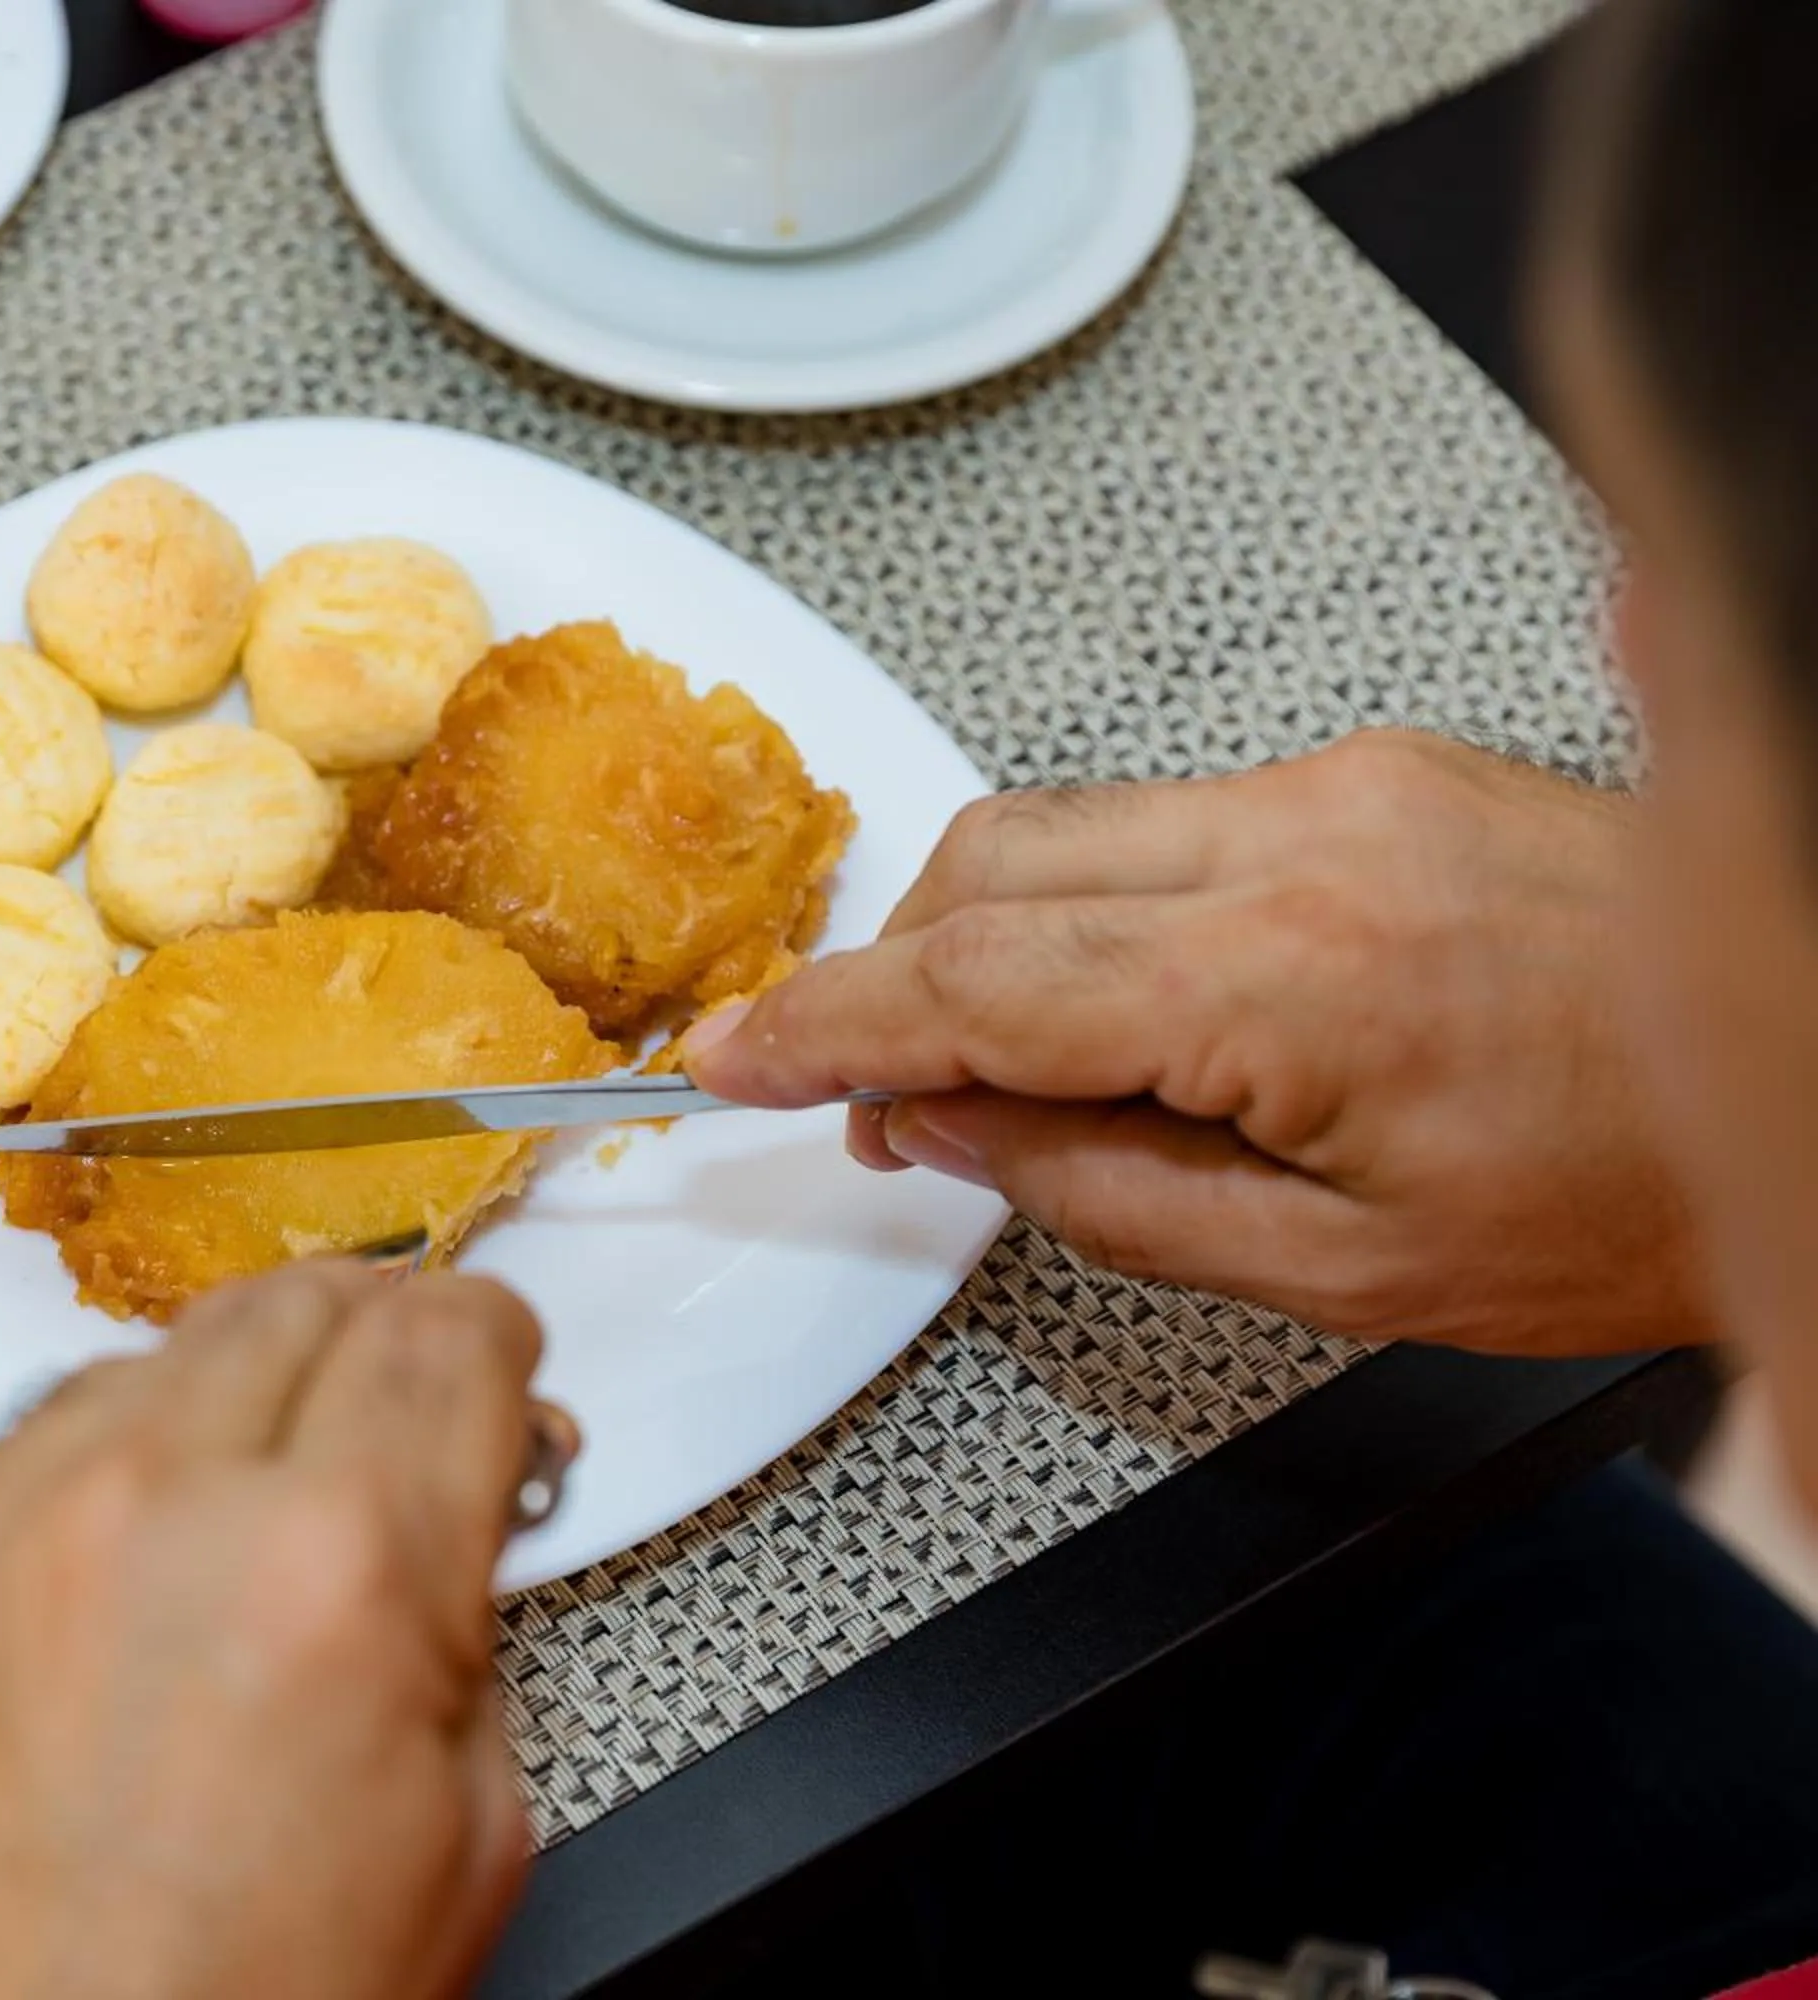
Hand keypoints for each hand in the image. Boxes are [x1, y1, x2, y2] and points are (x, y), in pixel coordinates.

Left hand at [0, 1263, 545, 1999]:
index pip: (445, 1335)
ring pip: (131, 1373)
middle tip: (378, 1414)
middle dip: (360, 1343)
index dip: (491, 1342)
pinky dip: (61, 1515)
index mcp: (333, 1568)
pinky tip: (87, 1622)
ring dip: (204, 1421)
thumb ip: (464, 1626)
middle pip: (289, 1305)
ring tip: (221, 1548)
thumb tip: (452, 1518)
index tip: (486, 1358)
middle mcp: (145, 1512)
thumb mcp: (462, 1838)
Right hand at [683, 730, 1707, 1355]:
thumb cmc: (1628, 1193)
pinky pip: (1162, 813)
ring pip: (1062, 819)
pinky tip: (1116, 996)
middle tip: (867, 1094)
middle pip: (989, 859)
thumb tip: (949, 1134)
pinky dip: (1088, 897)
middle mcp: (1304, 835)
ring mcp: (1344, 781)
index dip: (823, 1025)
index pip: (973, 982)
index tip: (726, 1059)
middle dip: (887, 969)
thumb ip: (1107, 1195)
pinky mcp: (1375, 768)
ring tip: (996, 1063)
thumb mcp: (1342, 1273)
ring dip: (982, 928)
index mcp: (1289, 975)